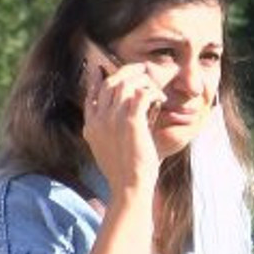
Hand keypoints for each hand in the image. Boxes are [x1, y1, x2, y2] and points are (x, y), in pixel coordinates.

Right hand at [82, 45, 170, 194]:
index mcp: (91, 127)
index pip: (91, 95)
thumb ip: (112, 129)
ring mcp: (112, 120)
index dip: (97, 79)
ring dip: (144, 82)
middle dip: (127, 72)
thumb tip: (126, 113)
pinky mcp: (130, 122)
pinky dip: (153, 93)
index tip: (101, 68)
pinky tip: (162, 100)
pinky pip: (142, 94)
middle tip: (142, 69)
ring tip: (156, 88)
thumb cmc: (126, 170)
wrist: (130, 185)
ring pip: (126, 85)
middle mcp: (98, 121)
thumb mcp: (110, 148)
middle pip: (109, 83)